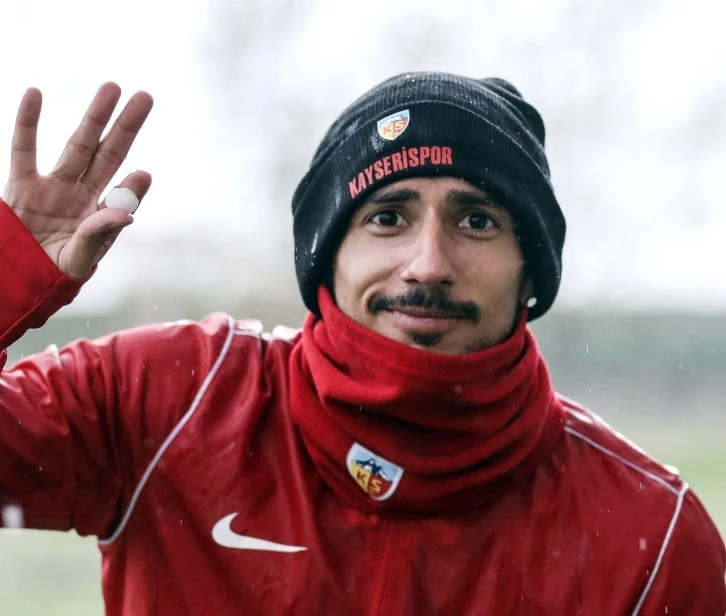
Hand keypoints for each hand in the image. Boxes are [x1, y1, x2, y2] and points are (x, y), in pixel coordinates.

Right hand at [2, 83, 152, 278]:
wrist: (16, 279)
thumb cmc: (54, 273)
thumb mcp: (80, 258)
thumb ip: (100, 235)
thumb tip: (128, 214)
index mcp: (100, 216)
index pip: (122, 194)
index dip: (133, 185)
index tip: (143, 174)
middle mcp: (82, 195)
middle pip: (108, 155)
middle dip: (126, 127)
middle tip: (145, 97)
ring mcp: (53, 187)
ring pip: (77, 145)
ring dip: (94, 117)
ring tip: (112, 88)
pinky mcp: (21, 186)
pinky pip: (23, 149)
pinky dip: (27, 123)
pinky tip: (35, 93)